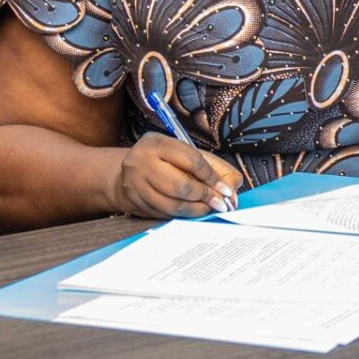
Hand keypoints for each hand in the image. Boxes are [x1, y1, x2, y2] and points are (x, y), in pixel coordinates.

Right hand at [111, 134, 243, 218]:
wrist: (126, 173)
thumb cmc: (162, 160)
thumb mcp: (182, 151)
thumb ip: (208, 166)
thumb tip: (232, 188)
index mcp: (157, 144)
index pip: (192, 161)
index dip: (212, 177)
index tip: (225, 189)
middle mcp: (141, 163)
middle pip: (181, 186)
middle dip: (205, 197)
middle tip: (220, 203)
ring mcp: (135, 185)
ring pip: (172, 204)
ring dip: (196, 210)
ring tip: (209, 209)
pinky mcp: (135, 202)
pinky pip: (164, 214)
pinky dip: (183, 215)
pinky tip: (194, 212)